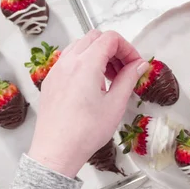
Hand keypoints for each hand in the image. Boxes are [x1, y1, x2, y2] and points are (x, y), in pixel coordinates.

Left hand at [28, 30, 148, 177]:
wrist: (57, 151)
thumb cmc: (85, 132)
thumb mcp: (115, 104)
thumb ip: (129, 79)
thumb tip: (139, 65)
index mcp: (85, 65)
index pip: (110, 39)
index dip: (128, 48)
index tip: (135, 64)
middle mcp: (68, 62)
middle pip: (94, 38)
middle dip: (114, 49)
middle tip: (125, 69)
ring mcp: (56, 71)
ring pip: (80, 46)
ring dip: (99, 54)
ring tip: (110, 78)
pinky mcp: (51, 81)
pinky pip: (69, 60)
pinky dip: (85, 63)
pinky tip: (94, 85)